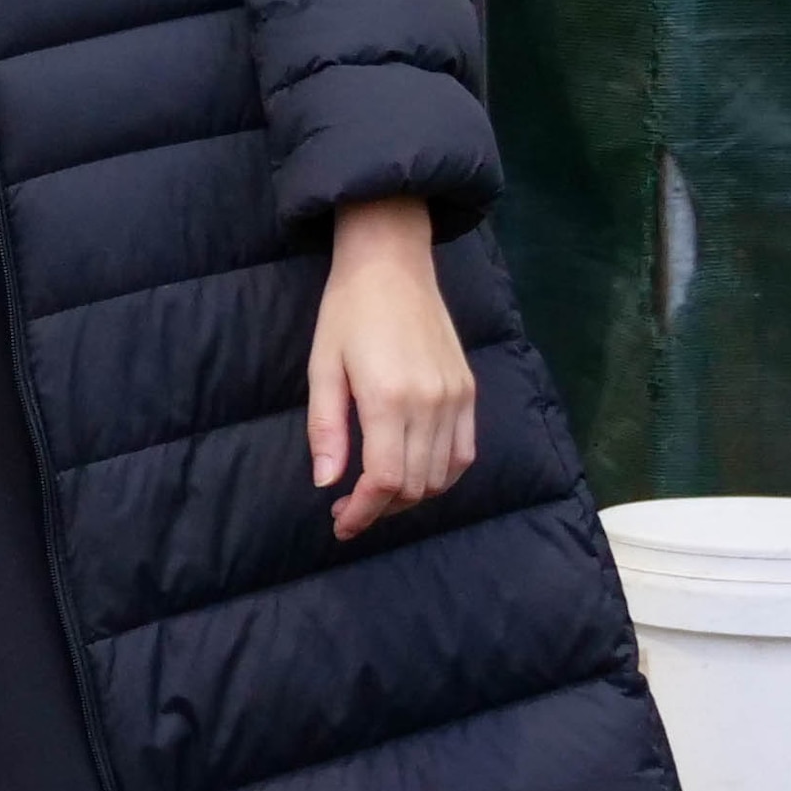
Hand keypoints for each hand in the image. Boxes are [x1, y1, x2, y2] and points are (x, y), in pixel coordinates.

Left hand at [309, 197, 476, 541]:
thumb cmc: (347, 313)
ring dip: (410, 496)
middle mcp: (430, 403)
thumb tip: (327, 483)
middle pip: (415, 485)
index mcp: (389, 397)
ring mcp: (456, 398)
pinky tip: (413, 473)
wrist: (392, 266)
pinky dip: (441, 476)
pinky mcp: (469, 391)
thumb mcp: (322, 367)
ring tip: (377, 493)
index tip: (341, 524)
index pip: (385, 479)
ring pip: (442, 477)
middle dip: (381, 509)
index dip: (363, 512)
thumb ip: (326, 429)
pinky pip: (465, 453)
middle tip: (349, 508)